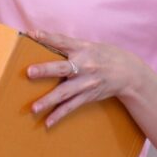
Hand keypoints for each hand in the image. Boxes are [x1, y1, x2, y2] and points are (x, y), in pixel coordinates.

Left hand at [26, 30, 147, 128]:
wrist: (127, 72)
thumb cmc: (102, 55)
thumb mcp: (87, 46)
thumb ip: (67, 46)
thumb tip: (42, 40)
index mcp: (82, 48)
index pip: (62, 41)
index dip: (47, 37)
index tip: (31, 34)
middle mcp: (84, 65)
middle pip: (62, 68)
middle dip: (46, 70)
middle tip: (29, 72)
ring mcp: (86, 83)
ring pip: (65, 92)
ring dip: (48, 100)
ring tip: (34, 108)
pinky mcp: (88, 96)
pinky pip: (71, 107)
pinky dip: (59, 115)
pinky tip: (47, 122)